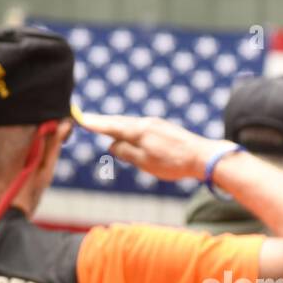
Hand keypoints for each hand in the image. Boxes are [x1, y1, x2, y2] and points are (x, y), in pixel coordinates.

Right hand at [80, 113, 233, 181]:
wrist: (202, 156)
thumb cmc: (173, 163)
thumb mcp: (144, 162)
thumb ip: (125, 153)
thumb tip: (112, 145)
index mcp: (139, 131)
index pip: (111, 127)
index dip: (95, 124)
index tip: (81, 119)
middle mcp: (145, 123)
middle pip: (119, 122)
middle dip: (102, 121)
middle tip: (86, 119)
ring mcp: (155, 124)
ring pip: (129, 124)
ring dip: (114, 125)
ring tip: (102, 125)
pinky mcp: (162, 129)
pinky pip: (138, 127)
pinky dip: (127, 129)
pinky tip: (126, 133)